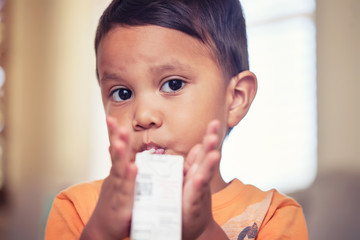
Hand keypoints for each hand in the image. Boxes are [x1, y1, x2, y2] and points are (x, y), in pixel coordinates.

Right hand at [80, 116, 136, 239]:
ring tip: (121, 142)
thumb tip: (115, 148)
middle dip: (116, 139)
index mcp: (116, 173)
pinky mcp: (122, 204)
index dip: (114, 135)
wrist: (102, 230)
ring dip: (120, 155)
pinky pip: (127, 190)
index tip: (112, 119)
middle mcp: (115, 179)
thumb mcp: (117, 182)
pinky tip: (133, 169)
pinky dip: (129, 179)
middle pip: (116, 156)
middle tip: (115, 123)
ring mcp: (117, 190)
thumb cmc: (112, 205)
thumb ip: (118, 166)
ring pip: (119, 171)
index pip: (116, 150)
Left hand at [182, 120, 226, 239]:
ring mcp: (197, 190)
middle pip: (207, 157)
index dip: (210, 136)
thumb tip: (197, 146)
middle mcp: (200, 178)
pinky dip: (198, 184)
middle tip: (216, 128)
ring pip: (204, 173)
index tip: (215, 122)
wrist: (193, 227)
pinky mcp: (193, 203)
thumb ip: (192, 162)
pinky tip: (199, 177)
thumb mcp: (189, 178)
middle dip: (211, 143)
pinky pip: (195, 192)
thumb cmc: (189, 201)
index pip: (205, 150)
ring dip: (209, 162)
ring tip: (215, 152)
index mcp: (197, 170)